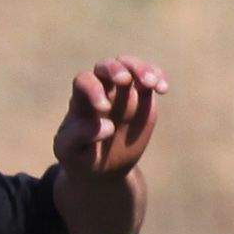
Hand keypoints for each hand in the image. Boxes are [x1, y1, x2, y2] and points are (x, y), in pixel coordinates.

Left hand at [52, 57, 166, 183]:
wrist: (102, 167)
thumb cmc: (80, 157)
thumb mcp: (70, 152)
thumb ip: (79, 136)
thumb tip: (107, 126)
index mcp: (80, 100)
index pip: (84, 82)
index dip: (93, 89)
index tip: (104, 109)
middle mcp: (101, 90)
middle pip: (106, 66)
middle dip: (116, 68)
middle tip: (125, 80)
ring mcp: (122, 92)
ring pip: (129, 66)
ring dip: (140, 69)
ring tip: (152, 84)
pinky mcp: (142, 97)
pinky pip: (149, 78)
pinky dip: (157, 76)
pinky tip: (162, 89)